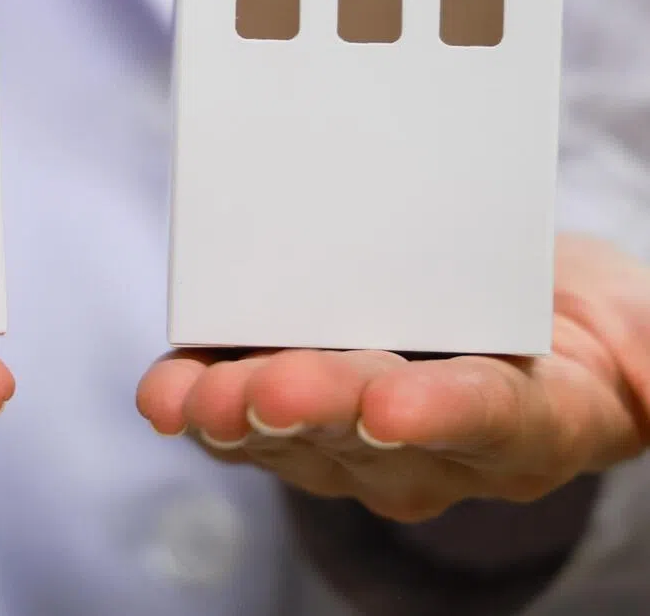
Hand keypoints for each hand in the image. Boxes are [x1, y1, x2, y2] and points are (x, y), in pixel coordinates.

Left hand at [137, 233, 649, 522]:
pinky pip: (251, 419)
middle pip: (374, 434)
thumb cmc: (566, 322)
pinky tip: (167, 393)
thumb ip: (648, 355)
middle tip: (269, 391)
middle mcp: (437, 447)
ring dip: (241, 414)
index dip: (440, 411)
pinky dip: (204, 402)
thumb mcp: (634, 331)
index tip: (391, 406)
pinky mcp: (305, 412)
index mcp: (528, 422)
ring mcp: (364, 440)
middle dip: (315, 410)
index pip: (490, 418)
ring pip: (298, 435)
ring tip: (195, 398)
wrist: (514, 329)